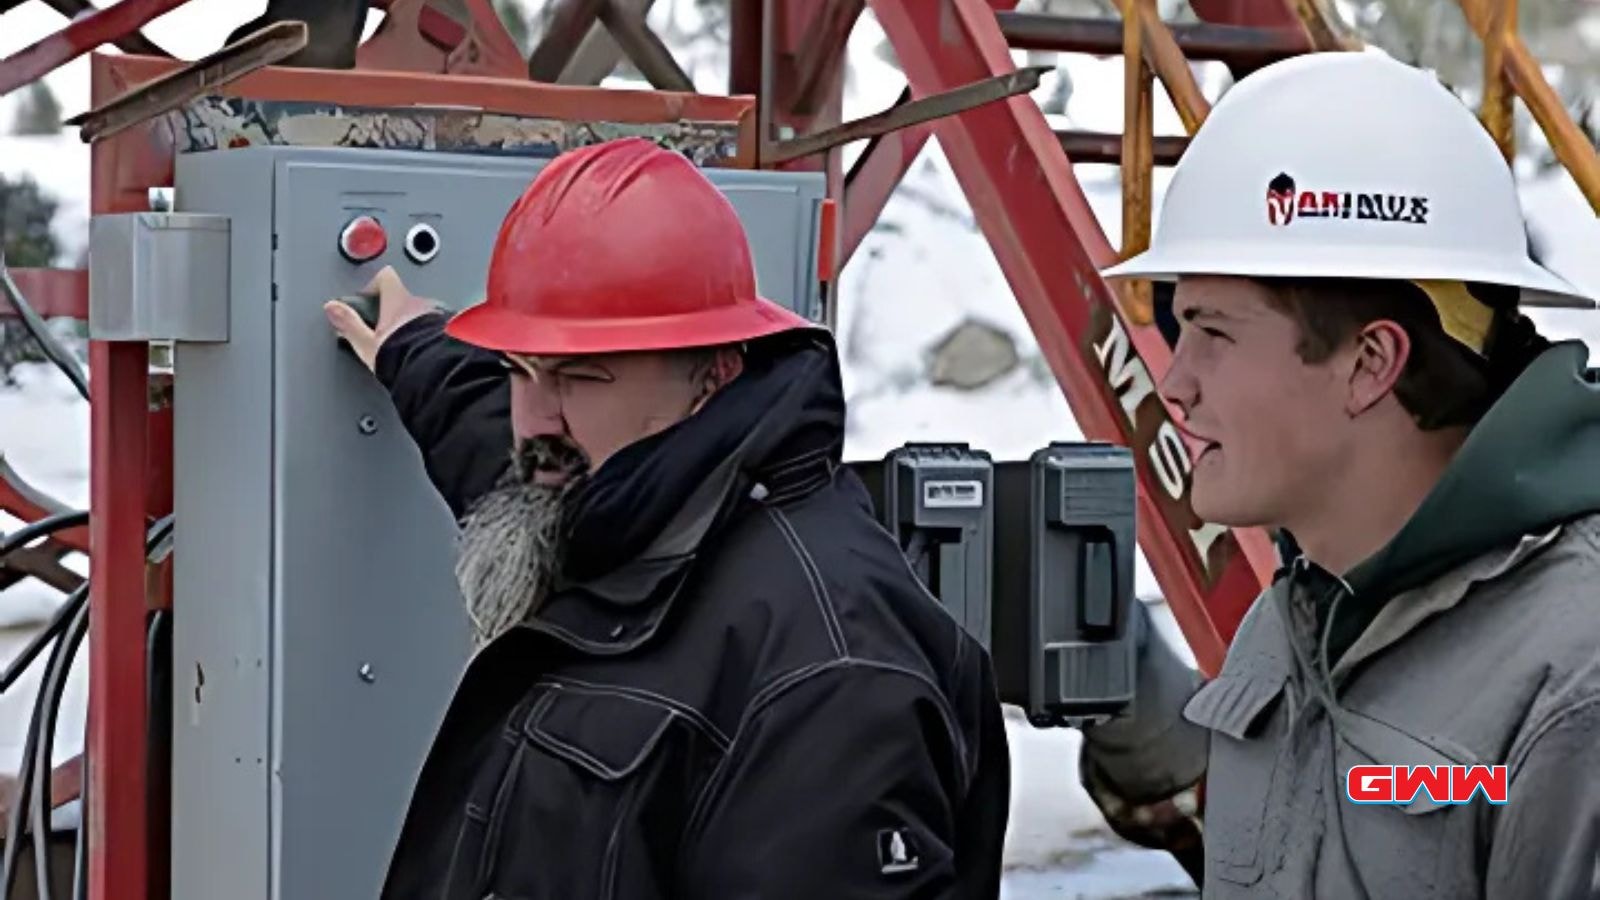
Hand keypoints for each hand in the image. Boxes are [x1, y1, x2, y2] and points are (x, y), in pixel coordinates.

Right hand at [323, 266, 439, 371]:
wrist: (438, 374)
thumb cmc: (404, 360)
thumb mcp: (368, 344)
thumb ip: (350, 324)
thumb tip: (332, 309)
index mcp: (399, 301)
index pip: (385, 278)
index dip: (374, 285)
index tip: (367, 298)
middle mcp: (423, 304)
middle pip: (405, 298)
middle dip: (396, 312)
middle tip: (387, 332)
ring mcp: (442, 316)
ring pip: (425, 313)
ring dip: (416, 325)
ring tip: (407, 347)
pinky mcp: (456, 331)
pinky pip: (442, 327)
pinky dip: (434, 335)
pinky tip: (427, 353)